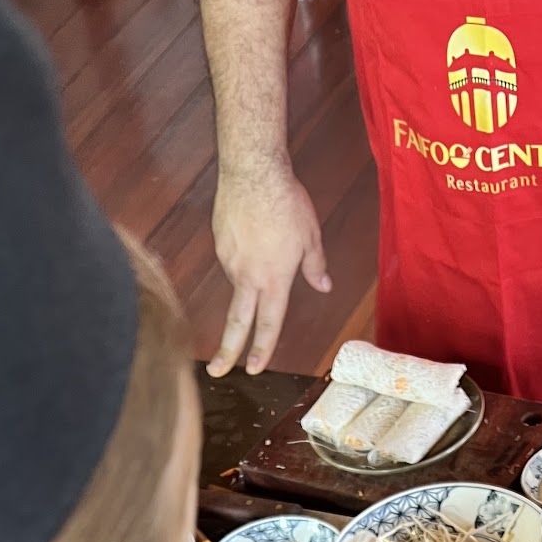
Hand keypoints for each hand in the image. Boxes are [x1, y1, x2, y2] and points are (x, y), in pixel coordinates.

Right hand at [207, 164, 330, 376]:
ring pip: (239, 282)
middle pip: (236, 322)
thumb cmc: (285, 201)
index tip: (254, 369)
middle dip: (227, 351)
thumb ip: (315, 266)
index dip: (262, 349)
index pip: (268, 324)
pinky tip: (252, 231)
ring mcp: (229, 260)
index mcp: (273, 280)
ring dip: (249, 275)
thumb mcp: (310, 236)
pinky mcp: (219, 243)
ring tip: (264, 238)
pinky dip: (242, 253)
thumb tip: (324, 286)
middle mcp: (247, 276)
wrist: (252, 170)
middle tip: (217, 371)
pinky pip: (232, 258)